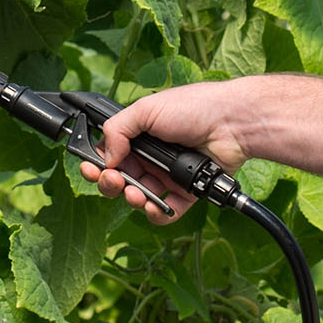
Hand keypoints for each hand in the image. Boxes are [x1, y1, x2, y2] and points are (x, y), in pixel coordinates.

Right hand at [79, 80, 251, 225]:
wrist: (232, 123)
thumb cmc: (194, 108)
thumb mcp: (146, 109)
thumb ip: (118, 129)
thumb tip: (107, 156)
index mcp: (140, 134)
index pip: (110, 154)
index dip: (98, 164)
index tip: (91, 169)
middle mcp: (152, 156)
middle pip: (121, 179)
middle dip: (111, 183)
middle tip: (114, 181)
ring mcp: (168, 174)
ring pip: (140, 196)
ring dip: (132, 198)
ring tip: (136, 194)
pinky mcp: (186, 191)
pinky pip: (167, 210)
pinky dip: (158, 214)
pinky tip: (155, 207)